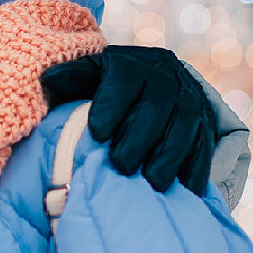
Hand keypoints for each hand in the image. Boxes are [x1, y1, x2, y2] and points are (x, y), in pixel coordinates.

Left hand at [40, 46, 212, 194]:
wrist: (148, 83)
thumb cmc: (104, 87)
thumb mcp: (86, 77)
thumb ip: (70, 79)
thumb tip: (48, 79)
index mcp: (134, 65)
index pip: (125, 80)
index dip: (112, 104)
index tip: (97, 131)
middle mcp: (166, 78)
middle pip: (158, 106)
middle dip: (140, 136)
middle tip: (121, 164)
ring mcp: (189, 99)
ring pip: (185, 125)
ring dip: (170, 155)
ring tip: (152, 181)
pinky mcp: (205, 122)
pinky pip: (205, 143)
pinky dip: (197, 166)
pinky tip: (186, 187)